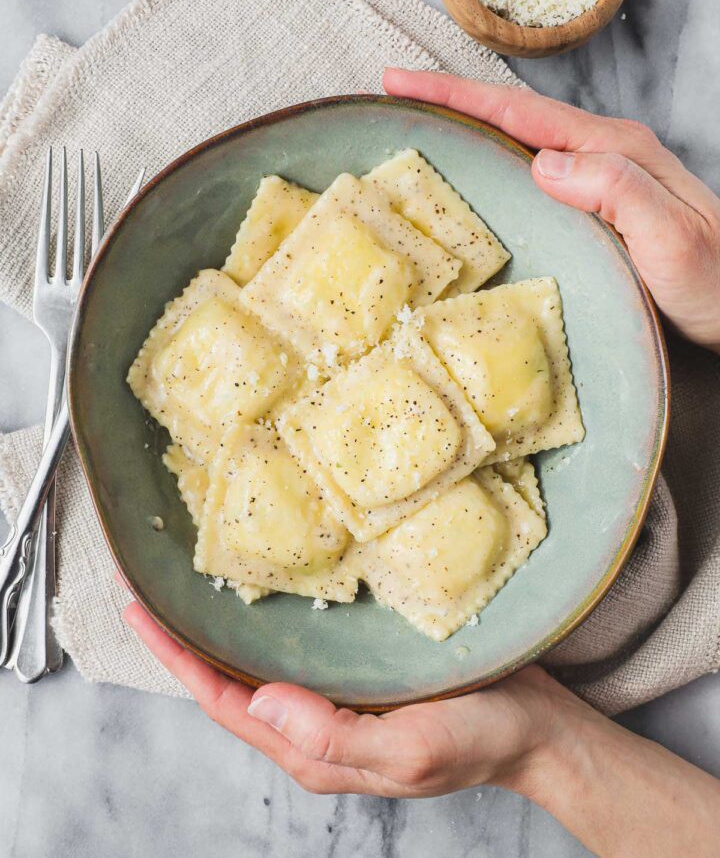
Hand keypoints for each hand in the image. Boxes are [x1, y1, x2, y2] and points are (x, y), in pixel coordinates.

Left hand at [125, 598, 719, 856]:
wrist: (533, 728)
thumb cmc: (481, 738)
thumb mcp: (412, 748)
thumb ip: (336, 735)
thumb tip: (263, 701)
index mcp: (316, 751)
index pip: (226, 704)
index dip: (178, 660)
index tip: (140, 614)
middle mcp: (313, 727)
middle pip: (229, 686)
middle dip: (184, 644)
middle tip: (147, 592)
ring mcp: (334, 703)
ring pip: (256, 670)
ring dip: (216, 634)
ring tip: (184, 591)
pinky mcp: (356, 680)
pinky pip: (293, 656)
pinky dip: (262, 629)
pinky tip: (259, 599)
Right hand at [384, 68, 719, 353]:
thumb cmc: (712, 283)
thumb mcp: (671, 237)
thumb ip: (616, 190)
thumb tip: (542, 161)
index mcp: (614, 151)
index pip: (522, 113)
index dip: (458, 96)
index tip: (403, 83)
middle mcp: (605, 154)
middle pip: (515, 115)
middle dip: (453, 101)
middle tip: (398, 97)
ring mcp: (600, 179)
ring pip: (522, 140)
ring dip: (470, 129)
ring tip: (422, 127)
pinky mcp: (596, 206)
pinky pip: (533, 171)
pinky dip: (495, 162)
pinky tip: (478, 176)